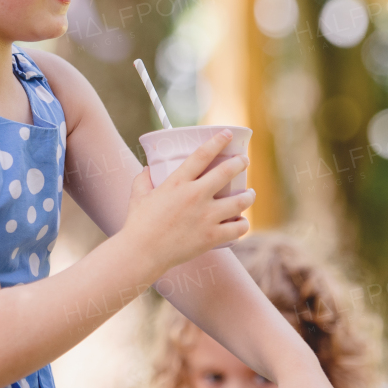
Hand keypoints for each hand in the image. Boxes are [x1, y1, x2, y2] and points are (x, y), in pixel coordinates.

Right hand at [124, 131, 254, 271]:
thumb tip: (147, 170)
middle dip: (240, 162)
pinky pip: (238, 228)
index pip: (202, 154)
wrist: (142, 253)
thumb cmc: (138, 224)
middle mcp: (195, 196)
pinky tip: (242, 222)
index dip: (218, 141)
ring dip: (248, 195)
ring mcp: (206, 217)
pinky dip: (243, 224)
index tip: (228, 134)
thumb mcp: (138, 196)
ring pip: (239, 201)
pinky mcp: (212, 236)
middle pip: (226, 172)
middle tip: (244, 160)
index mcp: (177, 183)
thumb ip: (143, 179)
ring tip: (250, 193)